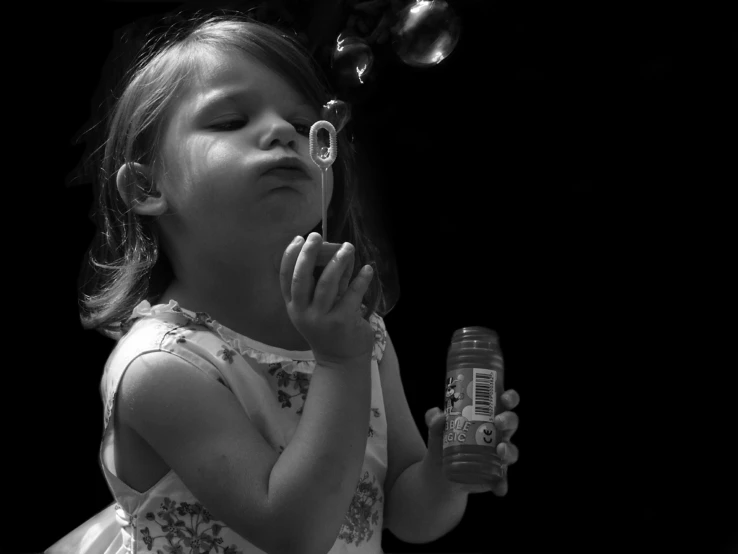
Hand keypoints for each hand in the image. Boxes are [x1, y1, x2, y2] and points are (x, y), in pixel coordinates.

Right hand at [280, 232, 374, 366]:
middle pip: (302, 278)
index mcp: (293, 306)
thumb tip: (335, 251)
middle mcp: (302, 313)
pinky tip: (367, 268)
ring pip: (327, 284)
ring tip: (348, 247)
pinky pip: (352, 295)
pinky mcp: (342, 323)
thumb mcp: (320, 306)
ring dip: (338, 262)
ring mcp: (321, 319)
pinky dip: (361, 279)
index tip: (300, 238)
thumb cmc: (329, 328)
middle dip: (309, 254)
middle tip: (317, 236)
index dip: (290, 256)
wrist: (340, 361)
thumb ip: (325, 282)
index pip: (285, 278)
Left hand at [424, 389, 519, 496]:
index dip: (510, 398)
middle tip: (499, 422)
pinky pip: (503, 479)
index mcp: (487, 416)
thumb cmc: (443, 442)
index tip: (505, 398)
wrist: (439, 472)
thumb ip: (434, 420)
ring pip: (511, 450)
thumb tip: (438, 416)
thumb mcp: (436, 430)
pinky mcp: (496, 474)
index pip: (504, 403)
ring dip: (509, 450)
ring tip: (500, 450)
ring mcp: (498, 454)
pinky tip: (498, 487)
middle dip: (509, 420)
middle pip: (511, 423)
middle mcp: (497, 434)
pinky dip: (502, 483)